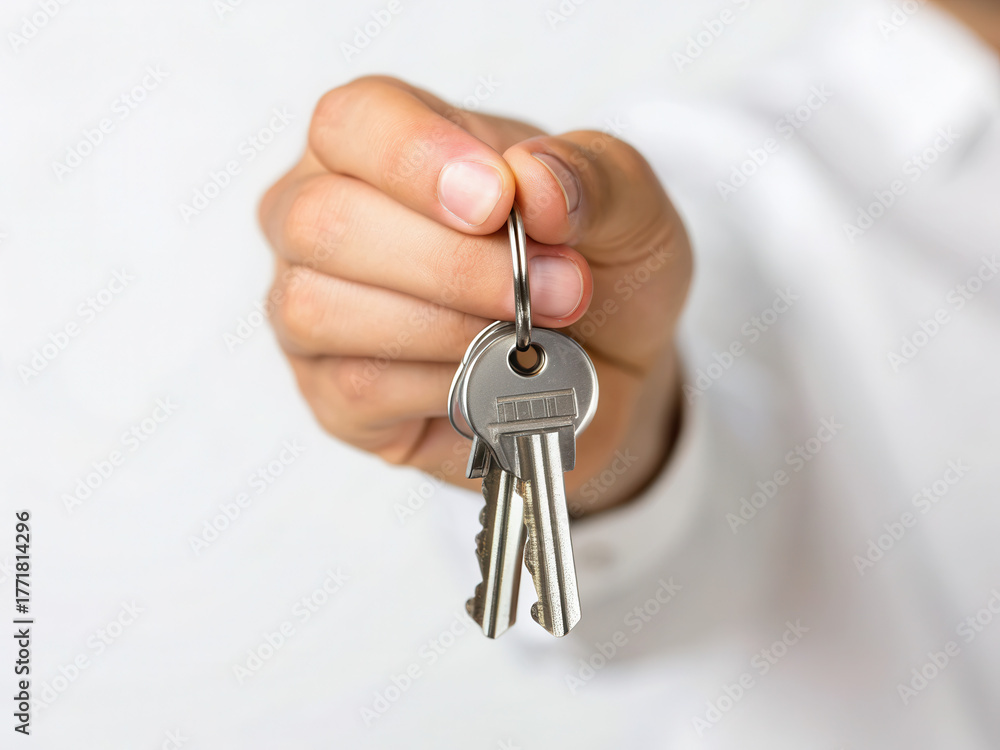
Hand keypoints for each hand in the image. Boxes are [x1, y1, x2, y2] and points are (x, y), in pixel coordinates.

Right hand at [258, 76, 691, 515]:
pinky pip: (356, 387)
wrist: (606, 373)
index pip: (352, 122)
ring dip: (447, 327)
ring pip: (324, 309)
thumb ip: (594, 178)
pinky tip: (489, 377)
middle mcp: (325, 221)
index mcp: (382, 146)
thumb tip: (535, 184)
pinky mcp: (332, 395)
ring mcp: (313, 309)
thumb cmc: (598, 273)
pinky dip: (440, 385)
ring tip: (528, 335)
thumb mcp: (629, 208)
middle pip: (325, 222)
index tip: (496, 201)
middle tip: (553, 288)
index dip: (415, 159)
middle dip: (450, 263)